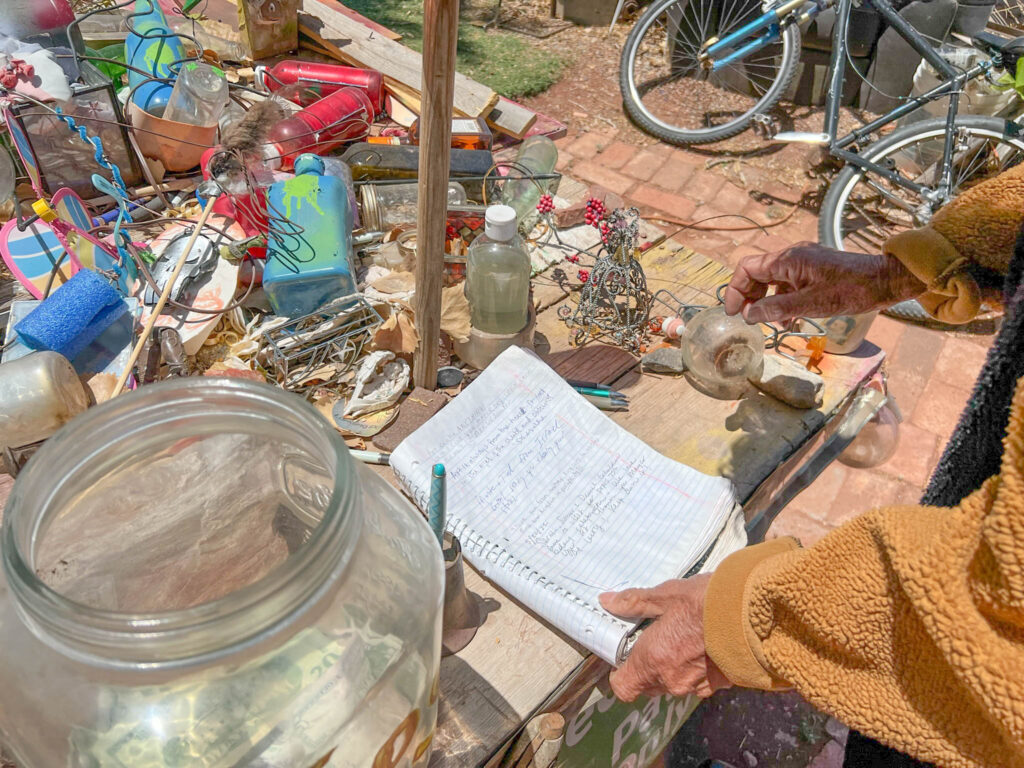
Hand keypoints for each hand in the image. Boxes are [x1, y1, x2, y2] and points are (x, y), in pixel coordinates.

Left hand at [599, 574, 730, 701]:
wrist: (755, 613)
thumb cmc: (706, 602)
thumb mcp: (666, 595)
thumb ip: (635, 602)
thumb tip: (607, 602)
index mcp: (652, 660)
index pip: (623, 687)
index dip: (620, 673)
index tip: (625, 654)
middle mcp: (672, 680)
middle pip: (648, 685)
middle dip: (647, 667)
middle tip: (655, 639)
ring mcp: (697, 686)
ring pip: (674, 684)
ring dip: (673, 668)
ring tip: (683, 638)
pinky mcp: (720, 685)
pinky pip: (698, 683)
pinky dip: (696, 669)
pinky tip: (704, 646)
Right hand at [722, 242, 924, 323]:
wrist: (884, 281)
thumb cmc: (851, 290)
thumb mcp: (810, 304)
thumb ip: (776, 309)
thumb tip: (749, 315)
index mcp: (788, 259)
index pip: (747, 268)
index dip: (735, 290)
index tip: (734, 312)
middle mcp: (793, 256)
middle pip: (757, 273)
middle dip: (749, 297)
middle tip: (749, 319)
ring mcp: (804, 262)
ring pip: (772, 280)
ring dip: (766, 300)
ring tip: (768, 322)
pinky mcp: (814, 270)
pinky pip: (788, 283)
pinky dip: (782, 299)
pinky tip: (788, 318)